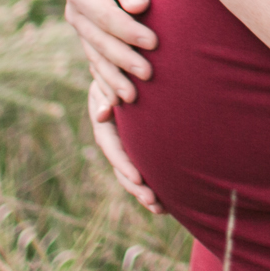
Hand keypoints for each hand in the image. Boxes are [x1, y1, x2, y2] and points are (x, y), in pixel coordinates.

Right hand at [64, 0, 156, 104]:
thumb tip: (138, 7)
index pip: (105, 15)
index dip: (128, 31)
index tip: (154, 42)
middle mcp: (76, 13)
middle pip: (100, 42)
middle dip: (124, 59)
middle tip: (149, 73)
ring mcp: (81, 30)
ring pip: (97, 58)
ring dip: (114, 78)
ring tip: (134, 97)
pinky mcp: (91, 41)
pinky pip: (98, 65)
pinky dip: (108, 83)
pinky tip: (120, 102)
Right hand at [87, 78, 158, 211]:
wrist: (135, 61)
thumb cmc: (123, 65)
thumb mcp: (111, 74)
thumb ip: (107, 91)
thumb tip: (102, 114)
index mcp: (105, 121)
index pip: (112, 146)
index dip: (123, 163)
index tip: (137, 178)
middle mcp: (114, 136)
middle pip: (122, 167)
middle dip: (135, 186)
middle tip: (152, 201)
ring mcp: (127, 143)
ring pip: (132, 173)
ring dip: (144, 191)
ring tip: (160, 208)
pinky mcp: (141, 146)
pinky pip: (145, 167)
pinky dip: (154, 184)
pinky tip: (168, 203)